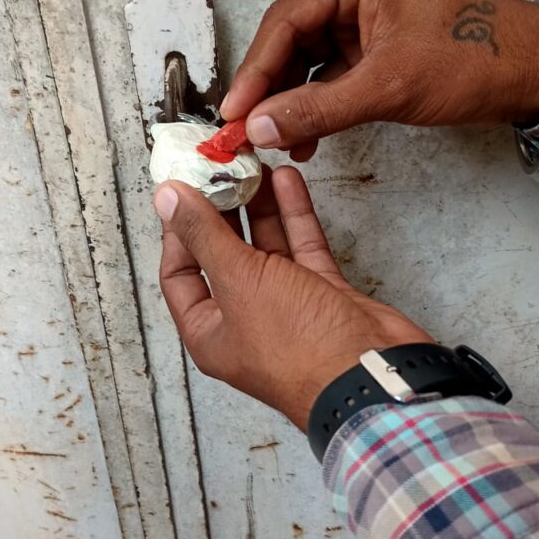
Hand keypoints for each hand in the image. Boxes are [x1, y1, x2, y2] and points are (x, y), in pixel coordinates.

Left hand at [154, 166, 431, 428]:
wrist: (372, 374)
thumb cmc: (299, 345)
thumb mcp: (239, 282)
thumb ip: (203, 234)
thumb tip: (166, 199)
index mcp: (209, 331)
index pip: (180, 273)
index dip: (179, 229)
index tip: (182, 187)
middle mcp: (244, 319)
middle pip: (223, 255)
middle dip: (221, 211)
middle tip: (219, 167)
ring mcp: (285, 306)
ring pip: (265, 247)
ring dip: (258, 206)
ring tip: (251, 164)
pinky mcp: (322, 294)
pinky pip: (301, 248)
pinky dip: (293, 215)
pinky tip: (286, 180)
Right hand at [220, 0, 538, 160]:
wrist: (534, 71)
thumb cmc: (480, 57)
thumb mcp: (388, 86)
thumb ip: (318, 109)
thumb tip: (262, 125)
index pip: (286, 19)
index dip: (255, 70)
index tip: (234, 110)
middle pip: (291, 38)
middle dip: (271, 89)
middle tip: (246, 129)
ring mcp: (366, 10)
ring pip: (308, 58)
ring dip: (293, 101)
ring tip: (274, 139)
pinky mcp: (376, 38)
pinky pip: (331, 71)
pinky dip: (318, 103)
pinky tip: (305, 135)